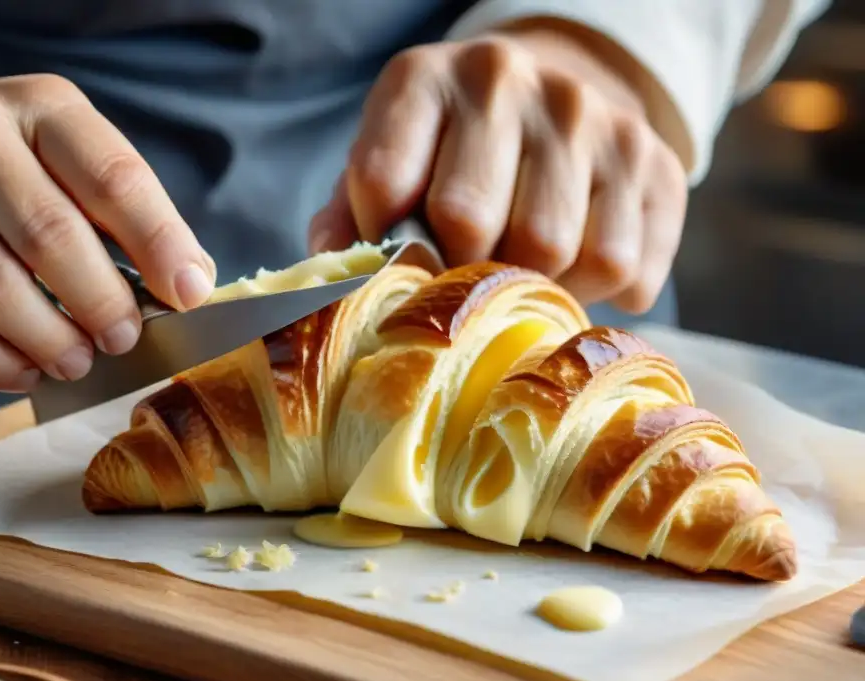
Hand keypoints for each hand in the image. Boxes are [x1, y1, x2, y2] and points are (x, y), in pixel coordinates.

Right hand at [0, 48, 214, 401]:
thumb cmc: (4, 156)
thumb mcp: (68, 148)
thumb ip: (129, 210)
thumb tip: (189, 286)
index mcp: (28, 109)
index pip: (110, 179)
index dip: (161, 245)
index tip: (189, 295)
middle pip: (47, 243)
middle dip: (100, 308)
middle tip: (121, 340)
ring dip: (42, 352)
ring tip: (70, 362)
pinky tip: (8, 371)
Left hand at [309, 25, 687, 312]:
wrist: (557, 102)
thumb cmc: (452, 156)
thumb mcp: (388, 166)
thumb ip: (349, 220)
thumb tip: (333, 288)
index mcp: (425, 79)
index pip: (383, 182)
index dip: (386, 246)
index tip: (404, 259)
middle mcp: (510, 81)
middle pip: (471, 223)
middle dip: (463, 269)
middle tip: (469, 272)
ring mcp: (593, 117)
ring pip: (555, 252)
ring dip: (534, 284)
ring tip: (523, 266)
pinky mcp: (657, 164)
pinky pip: (623, 269)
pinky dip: (595, 290)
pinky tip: (576, 263)